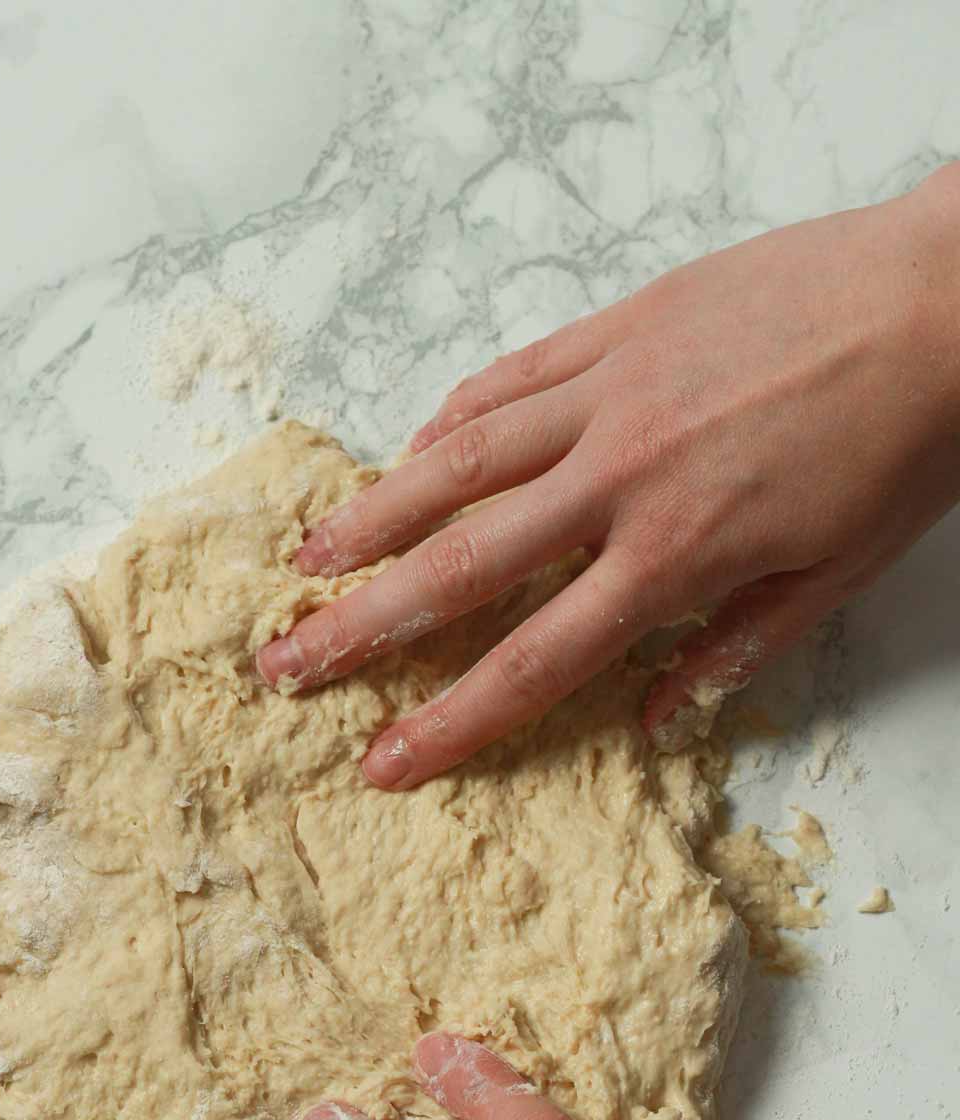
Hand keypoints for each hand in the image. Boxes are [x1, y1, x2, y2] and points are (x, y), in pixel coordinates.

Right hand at [260, 165, 959, 786]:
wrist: (947, 297)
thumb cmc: (903, 442)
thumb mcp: (833, 574)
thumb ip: (731, 650)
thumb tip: (646, 719)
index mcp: (676, 556)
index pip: (533, 663)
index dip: (448, 725)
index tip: (381, 763)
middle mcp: (621, 480)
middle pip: (462, 570)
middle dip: (361, 628)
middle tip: (284, 664)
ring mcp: (609, 394)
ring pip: (459, 463)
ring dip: (373, 516)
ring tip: (306, 559)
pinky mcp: (616, 328)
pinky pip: (509, 379)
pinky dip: (449, 420)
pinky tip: (406, 452)